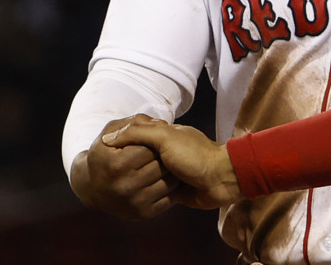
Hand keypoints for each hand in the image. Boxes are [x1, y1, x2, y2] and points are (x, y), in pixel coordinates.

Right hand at [70, 114, 180, 219]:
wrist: (92, 190)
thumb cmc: (105, 155)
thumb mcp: (109, 134)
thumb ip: (132, 123)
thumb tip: (158, 122)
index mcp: (116, 165)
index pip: (150, 147)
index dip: (154, 141)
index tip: (152, 141)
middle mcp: (124, 186)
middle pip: (161, 164)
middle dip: (164, 155)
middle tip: (161, 153)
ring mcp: (134, 203)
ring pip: (169, 181)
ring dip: (171, 171)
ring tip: (163, 165)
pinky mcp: (143, 214)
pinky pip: (170, 197)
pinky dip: (172, 188)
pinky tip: (163, 180)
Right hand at [103, 119, 243, 207]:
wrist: (221, 178)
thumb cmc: (195, 153)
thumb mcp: (165, 136)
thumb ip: (137, 133)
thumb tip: (109, 139)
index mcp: (160, 137)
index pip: (132, 145)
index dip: (135, 150)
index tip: (146, 153)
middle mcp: (161, 156)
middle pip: (137, 166)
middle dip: (150, 168)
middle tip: (169, 165)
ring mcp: (166, 177)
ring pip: (146, 183)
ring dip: (158, 183)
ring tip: (174, 178)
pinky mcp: (170, 195)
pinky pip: (155, 198)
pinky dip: (162, 196)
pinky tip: (171, 192)